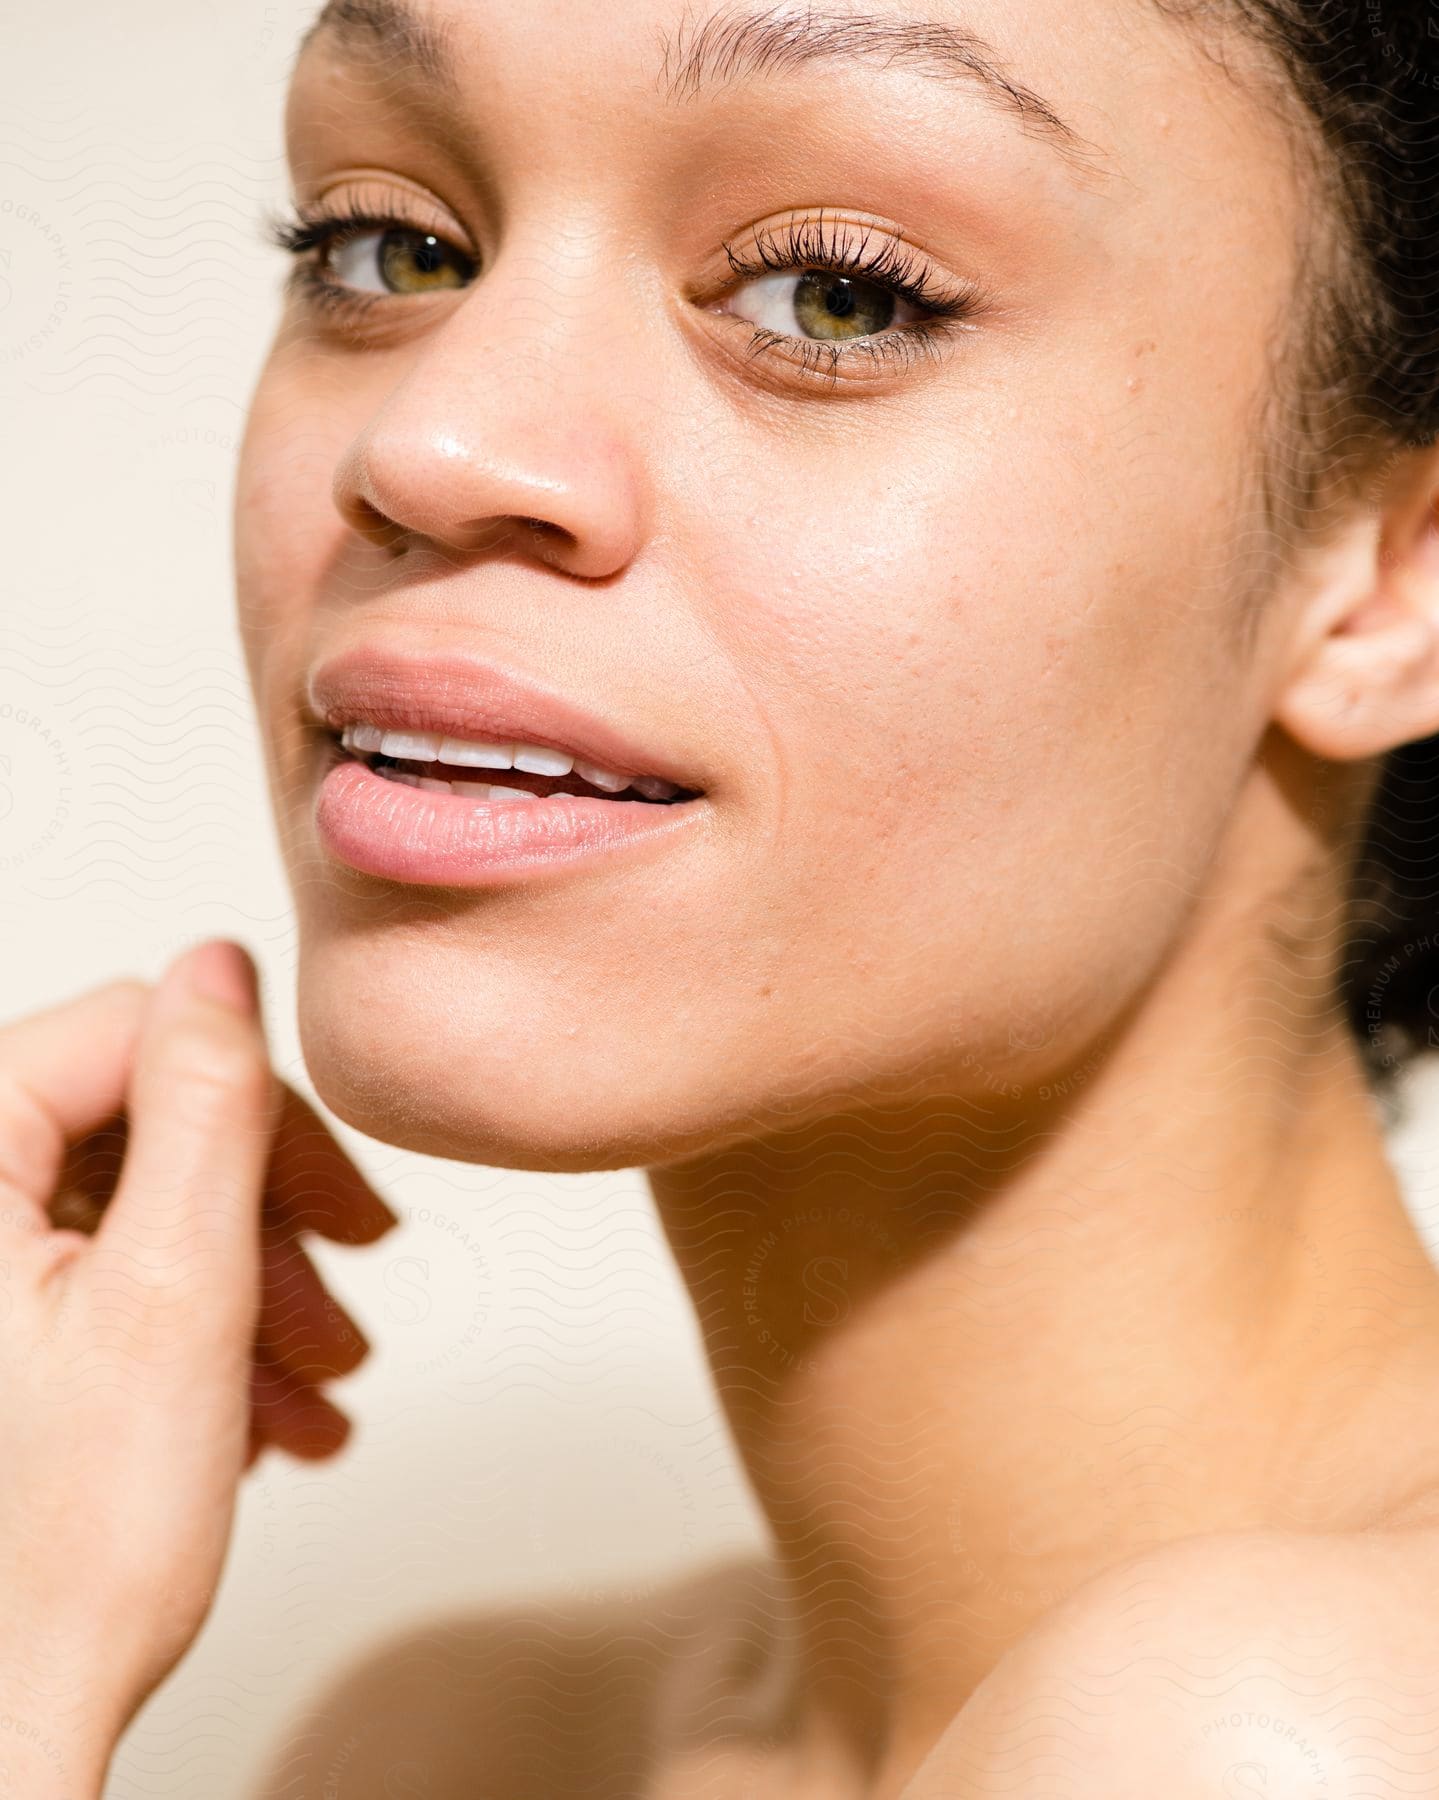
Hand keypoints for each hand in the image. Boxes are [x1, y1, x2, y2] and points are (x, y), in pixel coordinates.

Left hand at [0, 942, 397, 1793]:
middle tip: (341, 1304)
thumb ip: (206, 1108)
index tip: (334, 1199)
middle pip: (142, 1125)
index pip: (128, 1034)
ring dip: (250, 1289)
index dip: (255, 1111)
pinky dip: (199, 1330)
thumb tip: (222, 965)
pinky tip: (255, 1410)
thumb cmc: (54, 1561)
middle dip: (266, 1222)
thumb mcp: (174, 1299)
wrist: (0, 1725)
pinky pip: (107, 1275)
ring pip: (138, 1207)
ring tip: (313, 1388)